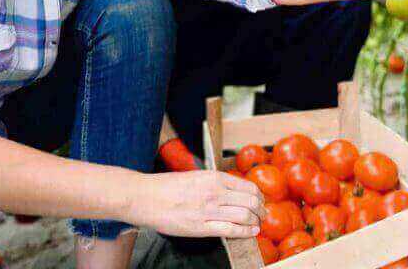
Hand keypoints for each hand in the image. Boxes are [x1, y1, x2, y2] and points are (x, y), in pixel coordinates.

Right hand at [128, 170, 264, 237]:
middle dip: (261, 210)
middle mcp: (215, 192)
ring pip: (245, 216)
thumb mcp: (195, 176)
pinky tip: (250, 233)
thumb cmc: (166, 186)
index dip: (259, 197)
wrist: (144, 197)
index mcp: (214, 178)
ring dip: (255, 221)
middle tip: (263, 215)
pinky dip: (245, 232)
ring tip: (257, 225)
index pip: (248, 187)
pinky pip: (230, 230)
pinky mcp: (201, 227)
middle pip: (251, 202)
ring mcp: (208, 210)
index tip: (260, 201)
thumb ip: (214, 182)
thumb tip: (231, 190)